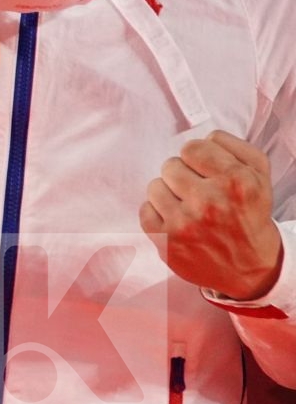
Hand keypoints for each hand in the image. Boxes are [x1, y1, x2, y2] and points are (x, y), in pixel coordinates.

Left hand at [139, 130, 283, 300]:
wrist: (251, 266)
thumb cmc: (250, 215)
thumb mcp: (259, 175)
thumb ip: (234, 147)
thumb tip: (205, 136)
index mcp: (236, 181)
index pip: (192, 147)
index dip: (197, 157)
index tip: (205, 170)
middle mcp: (211, 202)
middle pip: (170, 165)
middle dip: (183, 175)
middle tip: (199, 192)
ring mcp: (185, 223)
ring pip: (155, 185)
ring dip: (169, 194)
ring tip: (189, 207)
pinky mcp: (166, 241)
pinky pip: (144, 210)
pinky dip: (157, 213)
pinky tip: (177, 221)